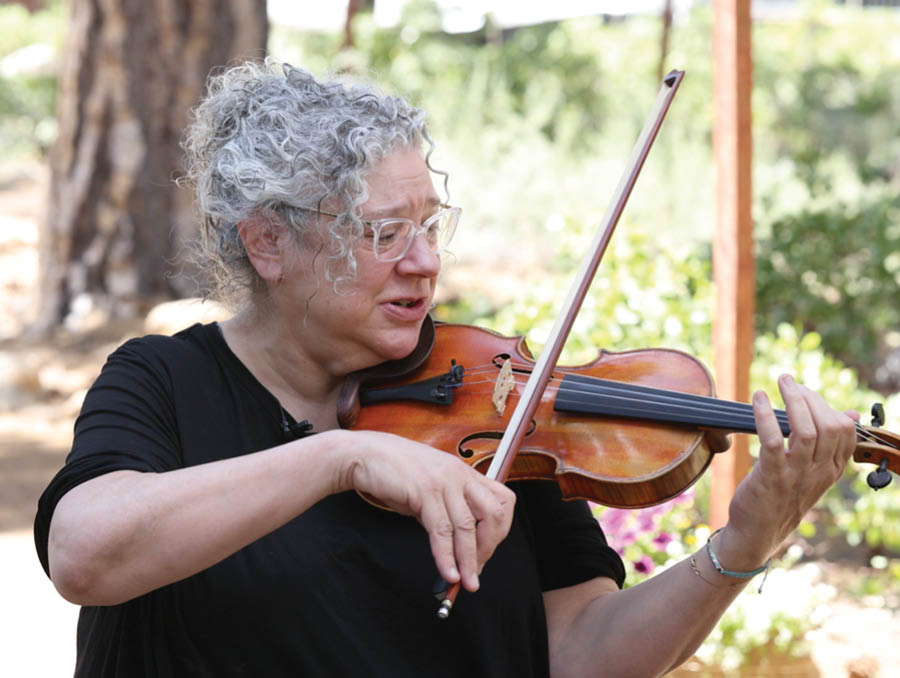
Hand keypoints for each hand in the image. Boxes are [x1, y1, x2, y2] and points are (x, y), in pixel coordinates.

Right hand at [337, 430, 515, 591]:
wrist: (365, 455)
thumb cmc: (396, 472)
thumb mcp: (431, 487)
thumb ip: (448, 508)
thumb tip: (459, 546)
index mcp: (465, 473)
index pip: (503, 500)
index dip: (501, 530)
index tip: (486, 552)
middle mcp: (459, 475)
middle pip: (493, 514)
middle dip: (489, 548)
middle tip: (476, 570)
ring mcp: (443, 481)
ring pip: (467, 527)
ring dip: (469, 560)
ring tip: (467, 583)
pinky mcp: (424, 491)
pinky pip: (441, 531)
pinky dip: (446, 556)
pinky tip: (447, 572)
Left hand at [722, 374, 858, 565]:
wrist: (757, 534)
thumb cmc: (781, 498)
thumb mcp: (811, 473)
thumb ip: (829, 446)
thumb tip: (851, 414)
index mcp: (831, 470)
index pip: (845, 431)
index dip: (827, 406)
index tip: (806, 394)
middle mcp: (818, 472)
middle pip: (829, 426)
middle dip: (811, 398)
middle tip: (790, 383)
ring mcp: (796, 475)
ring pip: (807, 430)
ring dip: (793, 400)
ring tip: (781, 382)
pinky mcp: (771, 477)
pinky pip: (773, 440)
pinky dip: (766, 415)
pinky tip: (760, 398)